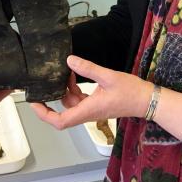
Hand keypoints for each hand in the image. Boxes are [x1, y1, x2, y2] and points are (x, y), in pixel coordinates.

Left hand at [30, 55, 152, 129]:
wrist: (146, 99)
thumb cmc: (130, 91)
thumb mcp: (108, 76)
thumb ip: (87, 69)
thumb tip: (69, 60)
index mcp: (88, 110)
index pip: (60, 121)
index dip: (44, 115)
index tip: (35, 104)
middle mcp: (88, 113)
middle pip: (63, 114)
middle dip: (51, 101)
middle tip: (43, 87)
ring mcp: (92, 110)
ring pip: (71, 105)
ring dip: (65, 91)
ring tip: (65, 74)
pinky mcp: (97, 105)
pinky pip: (80, 100)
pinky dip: (75, 89)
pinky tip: (76, 76)